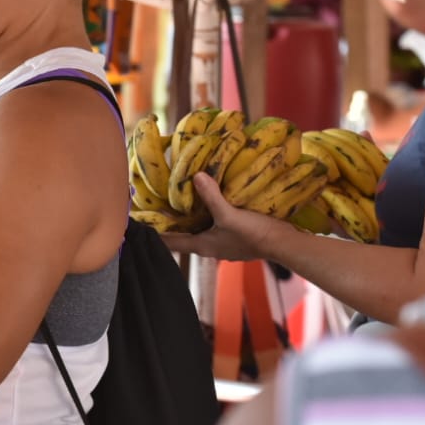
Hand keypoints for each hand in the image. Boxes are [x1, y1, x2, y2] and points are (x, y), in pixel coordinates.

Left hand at [157, 173, 288, 261]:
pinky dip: (210, 218)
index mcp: (203, 246)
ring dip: (193, 221)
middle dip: (173, 225)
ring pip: (201, 232)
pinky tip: (213, 205)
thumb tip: (194, 176)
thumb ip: (212, 197)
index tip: (140, 228)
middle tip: (161, 209)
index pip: (172, 243)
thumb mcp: (230, 214)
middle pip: (185, 237)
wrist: (285, 245)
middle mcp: (211, 248)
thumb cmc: (254, 234)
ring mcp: (225, 245)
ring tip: (184, 204)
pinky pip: (217, 228)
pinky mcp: (237, 240)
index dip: (156, 236)